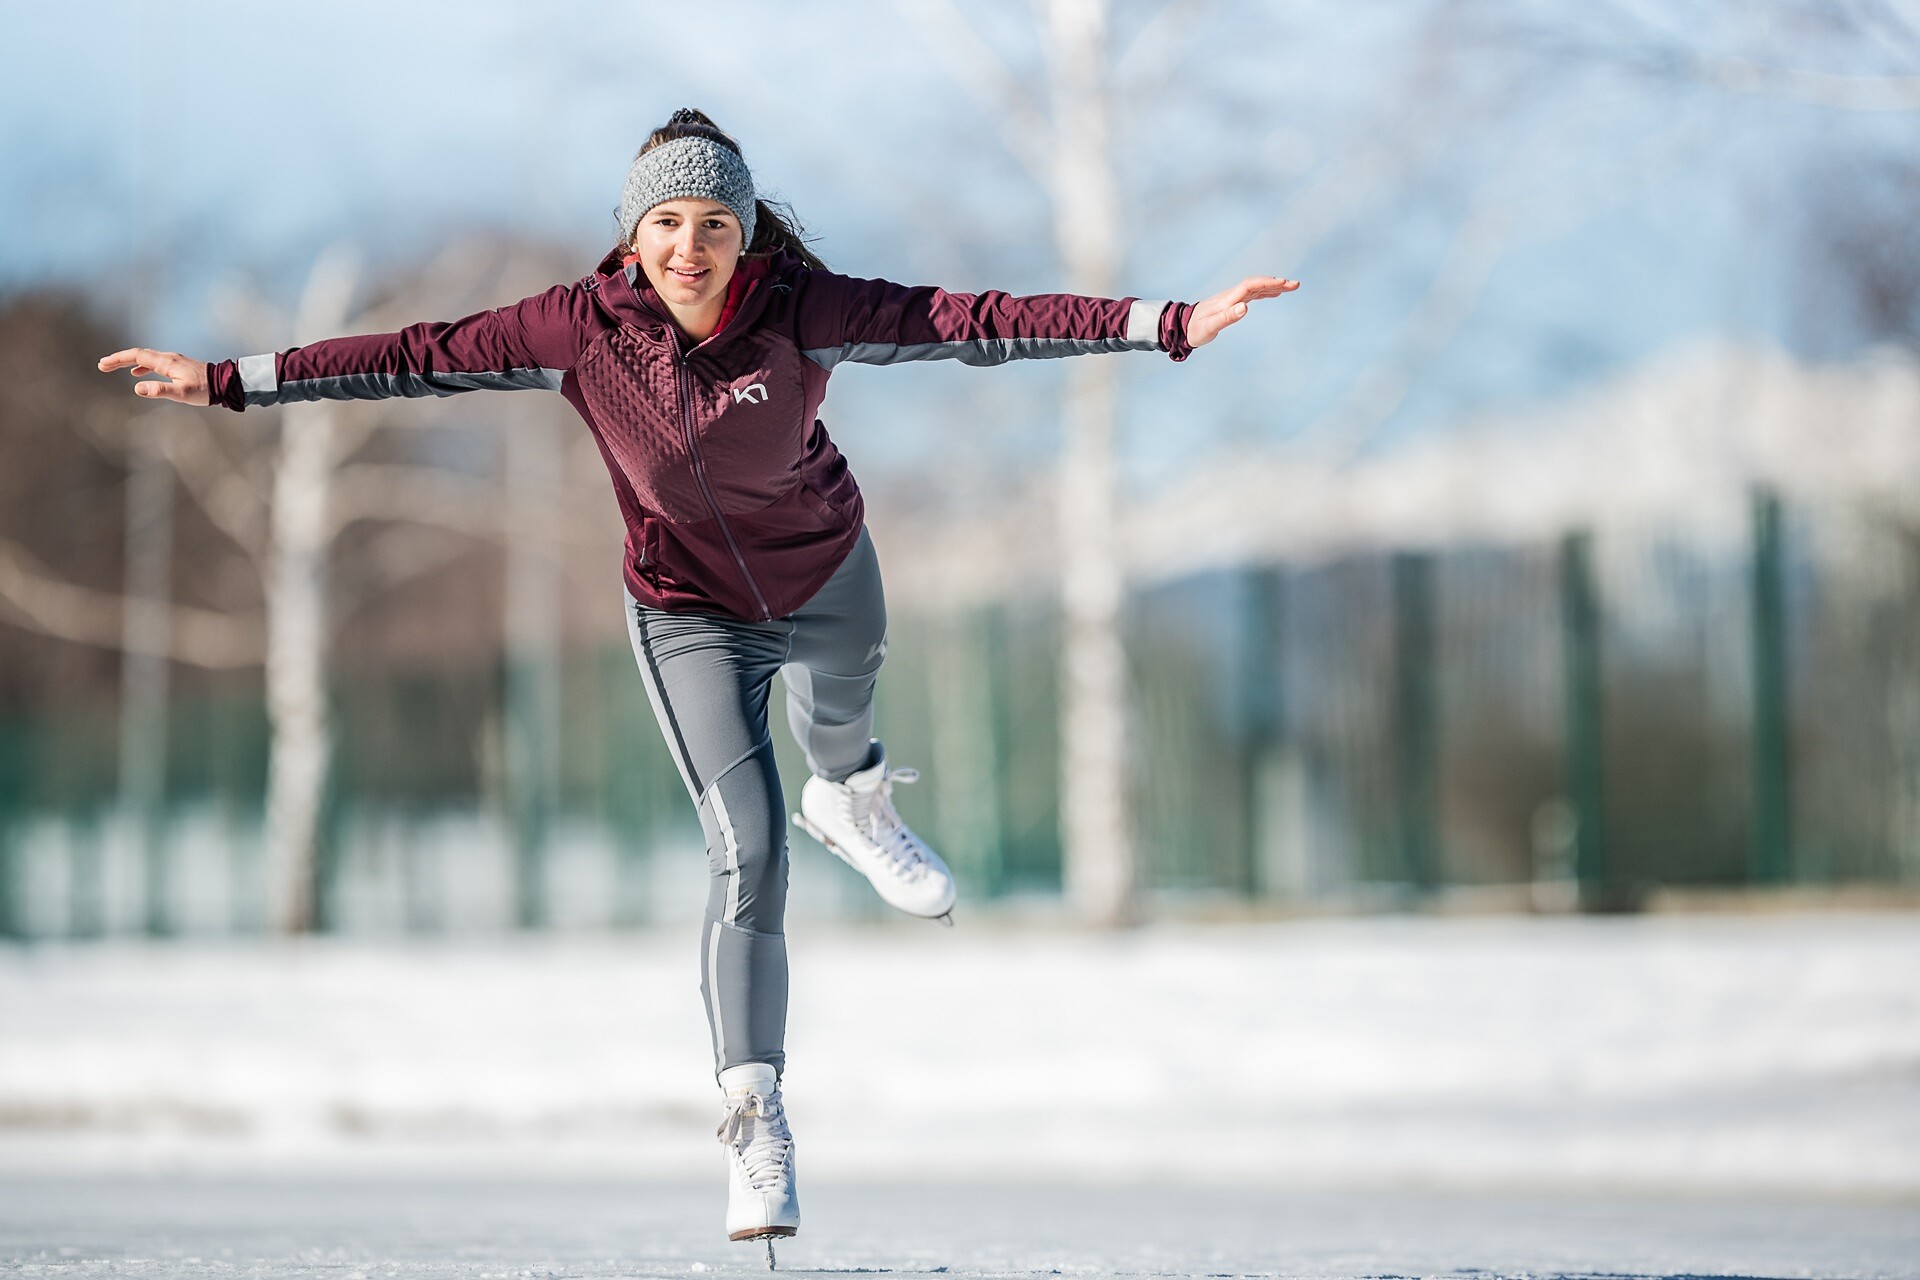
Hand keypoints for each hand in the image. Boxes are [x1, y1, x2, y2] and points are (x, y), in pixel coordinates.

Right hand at [97, 348, 211, 405]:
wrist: (225, 383)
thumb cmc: (205, 389)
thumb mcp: (181, 393)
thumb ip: (160, 390)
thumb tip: (137, 388)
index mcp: (166, 362)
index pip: (136, 355)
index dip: (118, 359)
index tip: (103, 364)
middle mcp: (168, 358)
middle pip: (138, 354)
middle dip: (119, 359)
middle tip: (102, 365)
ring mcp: (174, 360)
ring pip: (146, 358)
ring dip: (129, 362)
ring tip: (115, 368)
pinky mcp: (179, 366)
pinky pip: (155, 363)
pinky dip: (143, 366)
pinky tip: (139, 374)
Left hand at [1186, 276, 1298, 348]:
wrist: (1182, 326)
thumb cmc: (1195, 329)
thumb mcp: (1209, 327)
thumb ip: (1227, 317)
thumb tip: (1245, 307)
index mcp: (1227, 299)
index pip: (1249, 286)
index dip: (1266, 283)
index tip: (1283, 283)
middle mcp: (1231, 296)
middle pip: (1256, 285)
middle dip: (1276, 283)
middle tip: (1296, 284)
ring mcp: (1232, 299)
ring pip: (1256, 289)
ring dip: (1274, 286)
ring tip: (1292, 287)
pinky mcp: (1232, 303)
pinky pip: (1252, 295)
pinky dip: (1265, 293)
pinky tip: (1275, 294)